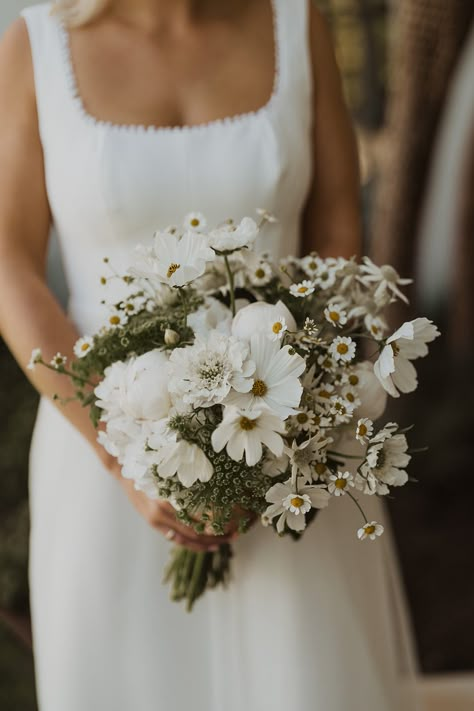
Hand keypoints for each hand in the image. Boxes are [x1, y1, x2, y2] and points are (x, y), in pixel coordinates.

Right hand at [99, 448, 236, 551]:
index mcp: (169, 496)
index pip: (199, 516)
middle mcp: (162, 511)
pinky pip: (175, 538)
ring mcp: (156, 520)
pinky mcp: (153, 524)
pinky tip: (204, 545)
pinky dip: (190, 543)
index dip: (218, 522)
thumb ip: (190, 481)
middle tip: (235, 535)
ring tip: (222, 544)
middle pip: (195, 530)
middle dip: (216, 535)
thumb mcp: (173, 470)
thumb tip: (220, 486)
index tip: (235, 522)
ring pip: (186, 538)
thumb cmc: (152, 464)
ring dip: (205, 543)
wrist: (123, 469)